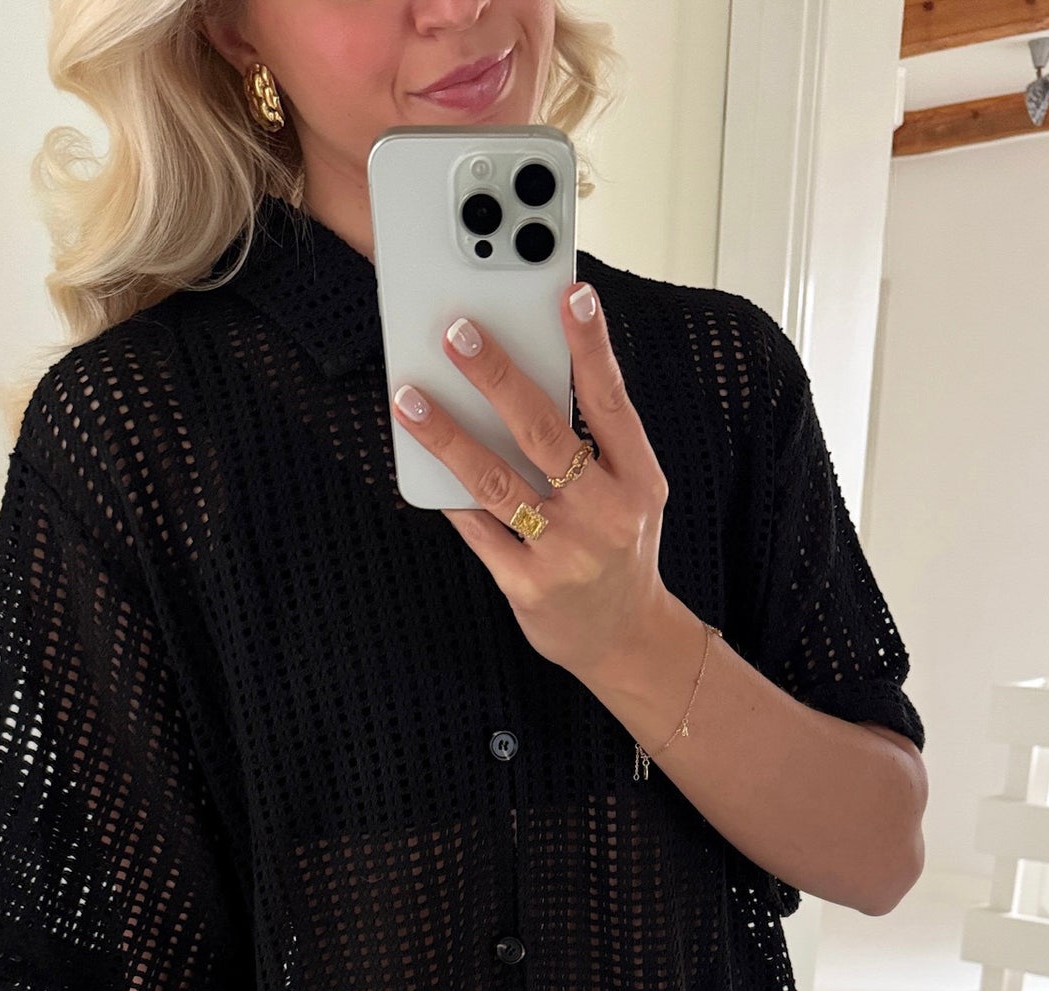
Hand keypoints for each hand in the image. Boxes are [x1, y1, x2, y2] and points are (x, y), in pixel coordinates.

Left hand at [389, 280, 672, 685]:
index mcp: (638, 481)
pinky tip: (418, 462)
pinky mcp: (527, 586)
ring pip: (497, 481)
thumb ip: (595, 442)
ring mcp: (565, 553)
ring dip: (448, 435)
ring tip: (410, 398)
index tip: (570, 294)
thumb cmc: (620, 548)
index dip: (591, 346)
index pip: (612, 401)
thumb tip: (532, 372)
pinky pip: (478, 529)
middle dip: (498, 378)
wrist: (624, 639)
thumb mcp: (631, 493)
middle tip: (458, 333)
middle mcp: (605, 514)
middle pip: (545, 434)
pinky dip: (448, 494)